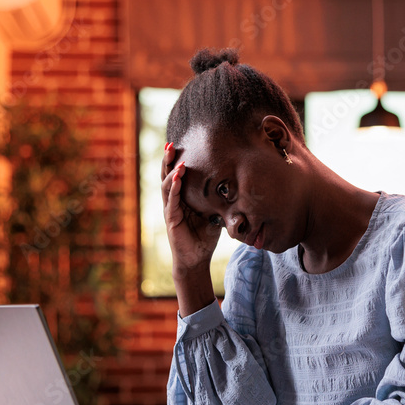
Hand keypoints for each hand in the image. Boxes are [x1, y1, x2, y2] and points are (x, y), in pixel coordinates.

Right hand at [160, 142, 221, 274]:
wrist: (196, 260)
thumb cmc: (204, 237)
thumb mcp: (214, 214)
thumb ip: (219, 201)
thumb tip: (238, 187)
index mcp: (182, 198)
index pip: (176, 176)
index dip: (175, 161)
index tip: (178, 144)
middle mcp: (173, 202)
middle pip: (167, 176)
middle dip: (168, 160)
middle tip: (171, 144)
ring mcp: (170, 210)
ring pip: (167, 186)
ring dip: (172, 171)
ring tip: (177, 158)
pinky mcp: (171, 220)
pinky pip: (171, 201)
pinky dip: (174, 188)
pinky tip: (177, 178)